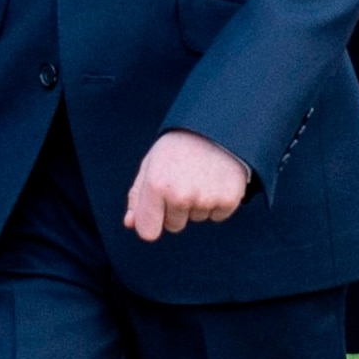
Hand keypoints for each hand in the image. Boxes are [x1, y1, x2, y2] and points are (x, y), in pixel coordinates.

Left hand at [123, 129, 249, 240]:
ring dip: (198, 203)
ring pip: (196, 218)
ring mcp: (205, 199)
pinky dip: (218, 201)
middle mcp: (180, 195)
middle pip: (174, 226)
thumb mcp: (151, 163)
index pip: (148, 232)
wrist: (217, 126)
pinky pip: (217, 215)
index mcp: (156, 185)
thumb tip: (130, 223)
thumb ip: (138, 195)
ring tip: (201, 175)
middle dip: (177, 209)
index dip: (152, 222)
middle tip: (184, 180)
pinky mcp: (228, 200)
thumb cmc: (179, 145)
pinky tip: (216, 179)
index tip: (157, 212)